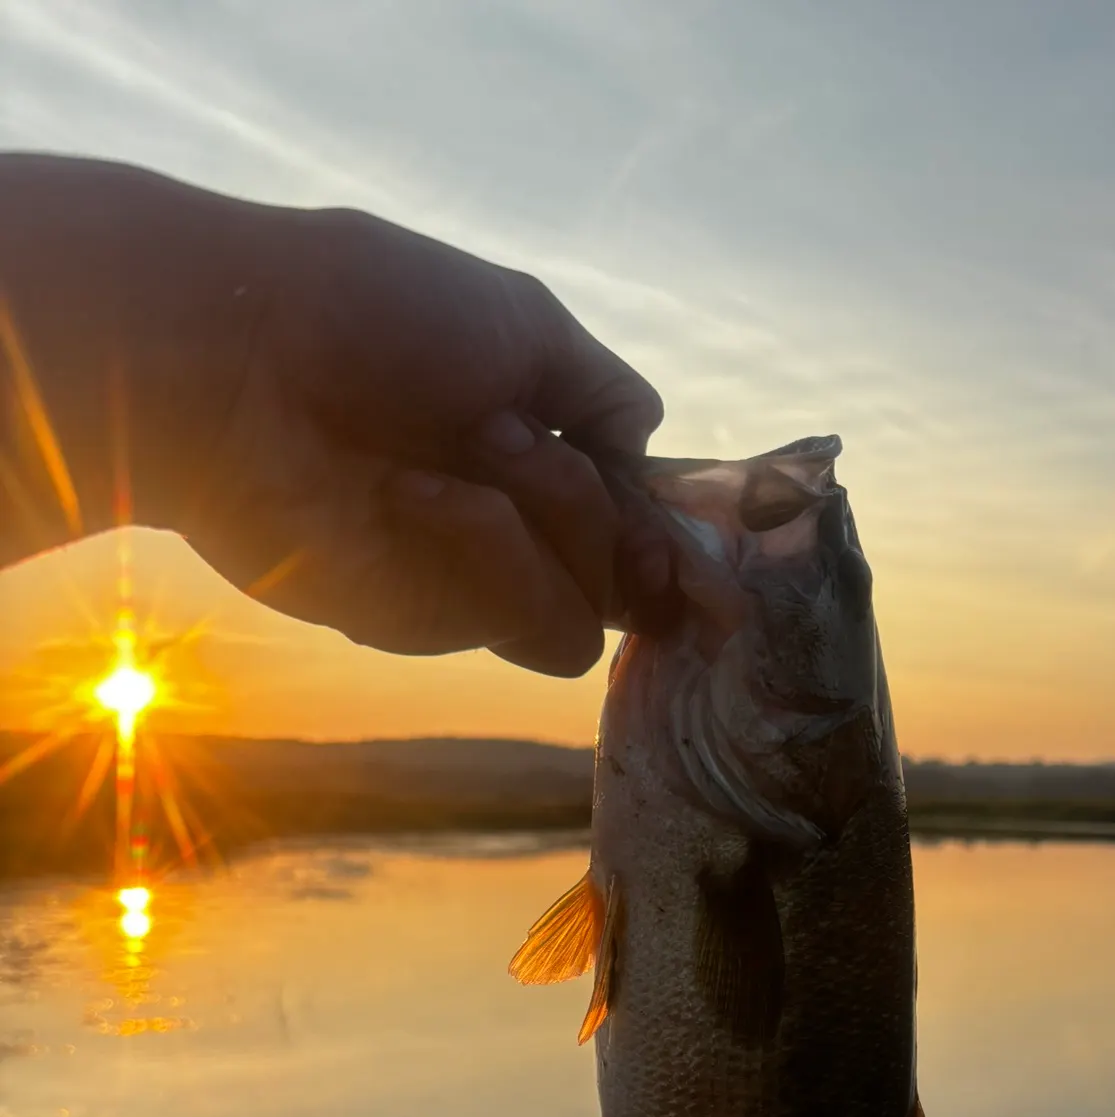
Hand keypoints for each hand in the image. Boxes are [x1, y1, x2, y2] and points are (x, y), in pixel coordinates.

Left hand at [186, 206, 663, 674]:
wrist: (242, 361)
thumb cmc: (378, 314)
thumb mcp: (524, 322)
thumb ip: (604, 392)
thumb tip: (647, 447)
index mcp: (538, 451)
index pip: (634, 525)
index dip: (671, 538)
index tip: (694, 539)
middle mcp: (514, 525)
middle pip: (630, 578)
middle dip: (620, 523)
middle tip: (545, 450)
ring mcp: (472, 581)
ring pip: (592, 610)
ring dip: (559, 519)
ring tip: (478, 445)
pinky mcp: (427, 624)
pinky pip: (533, 624)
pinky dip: (499, 554)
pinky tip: (421, 494)